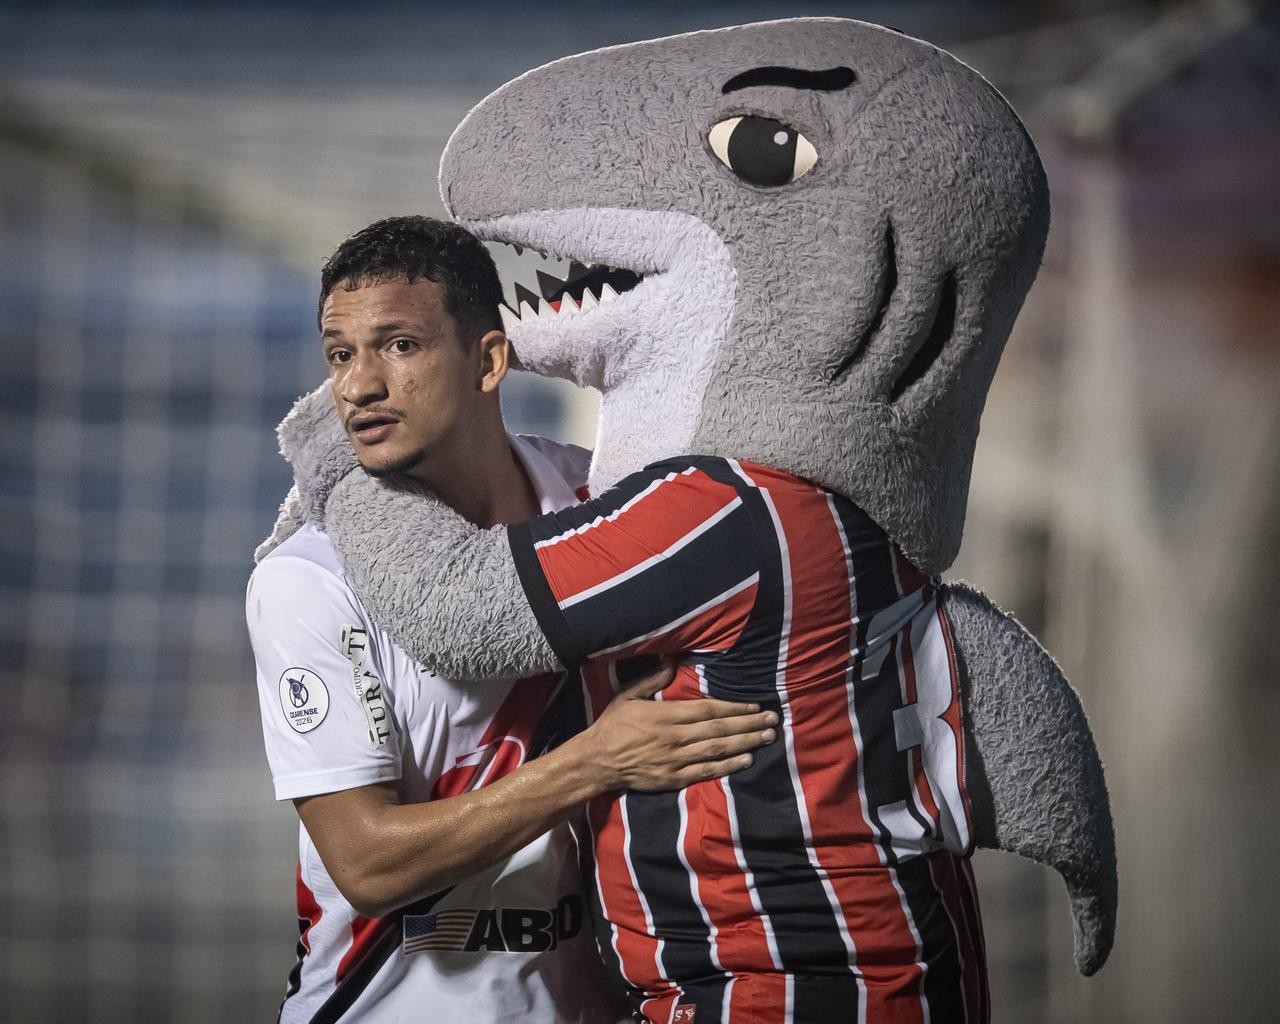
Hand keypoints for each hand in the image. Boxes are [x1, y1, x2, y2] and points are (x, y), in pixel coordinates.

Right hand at [579, 660, 778, 791]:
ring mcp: (677, 760)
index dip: (735, 708)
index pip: (709, 710)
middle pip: (720, 730)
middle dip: (749, 725)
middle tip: (773, 721)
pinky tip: (746, 760)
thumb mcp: (628, 696)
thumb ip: (652, 680)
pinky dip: (729, 766)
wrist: (597, 761)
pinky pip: (707, 771)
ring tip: (767, 738)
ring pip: (718, 750)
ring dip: (746, 743)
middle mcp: (676, 738)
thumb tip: (670, 662)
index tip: (755, 706)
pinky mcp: (675, 778)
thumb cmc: (613, 725)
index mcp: (666, 716)